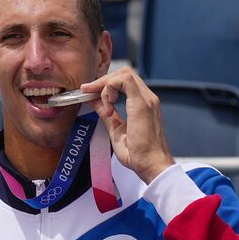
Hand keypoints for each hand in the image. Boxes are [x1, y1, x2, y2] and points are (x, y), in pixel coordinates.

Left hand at [79, 66, 174, 183]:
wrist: (151, 166)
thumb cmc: (138, 155)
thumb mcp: (116, 131)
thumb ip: (107, 115)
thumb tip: (94, 103)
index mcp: (143, 104)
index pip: (124, 82)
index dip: (105, 84)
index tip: (89, 94)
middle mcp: (147, 98)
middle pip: (124, 73)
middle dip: (102, 81)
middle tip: (88, 92)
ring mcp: (147, 99)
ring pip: (124, 74)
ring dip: (106, 85)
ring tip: (104, 106)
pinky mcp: (142, 103)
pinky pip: (124, 80)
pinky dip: (110, 88)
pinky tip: (108, 106)